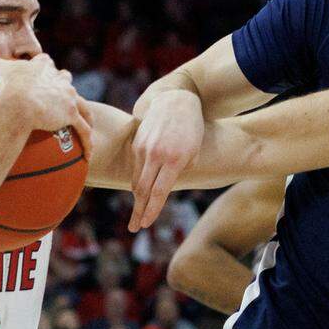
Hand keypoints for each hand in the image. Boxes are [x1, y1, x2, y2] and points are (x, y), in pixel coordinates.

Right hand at [0, 49, 92, 156]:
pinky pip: (84, 131)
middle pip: (65, 79)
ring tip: (84, 123)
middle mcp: (59, 80)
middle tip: (61, 96)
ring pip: (82, 105)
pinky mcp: (71, 115)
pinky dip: (88, 142)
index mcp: (41, 67)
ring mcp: (68, 97)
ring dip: (83, 114)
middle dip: (64, 86)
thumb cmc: (4, 86)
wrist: (17, 103)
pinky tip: (88, 155)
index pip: (46, 62)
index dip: (44, 67)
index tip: (42, 71)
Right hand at [129, 90, 203, 231]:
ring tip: (138, 213)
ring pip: (137, 179)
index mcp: (174, 159)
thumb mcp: (194, 152)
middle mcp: (155, 154)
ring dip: (138, 198)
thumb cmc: (192, 128)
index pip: (159, 192)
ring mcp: (144, 147)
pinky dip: (138, 180)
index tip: (145, 224)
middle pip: (143, 190)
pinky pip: (136, 166)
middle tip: (135, 228)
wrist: (176, 100)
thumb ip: (180, 172)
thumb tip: (163, 188)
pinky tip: (139, 191)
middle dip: (139, 211)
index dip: (151, 210)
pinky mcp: (137, 142)